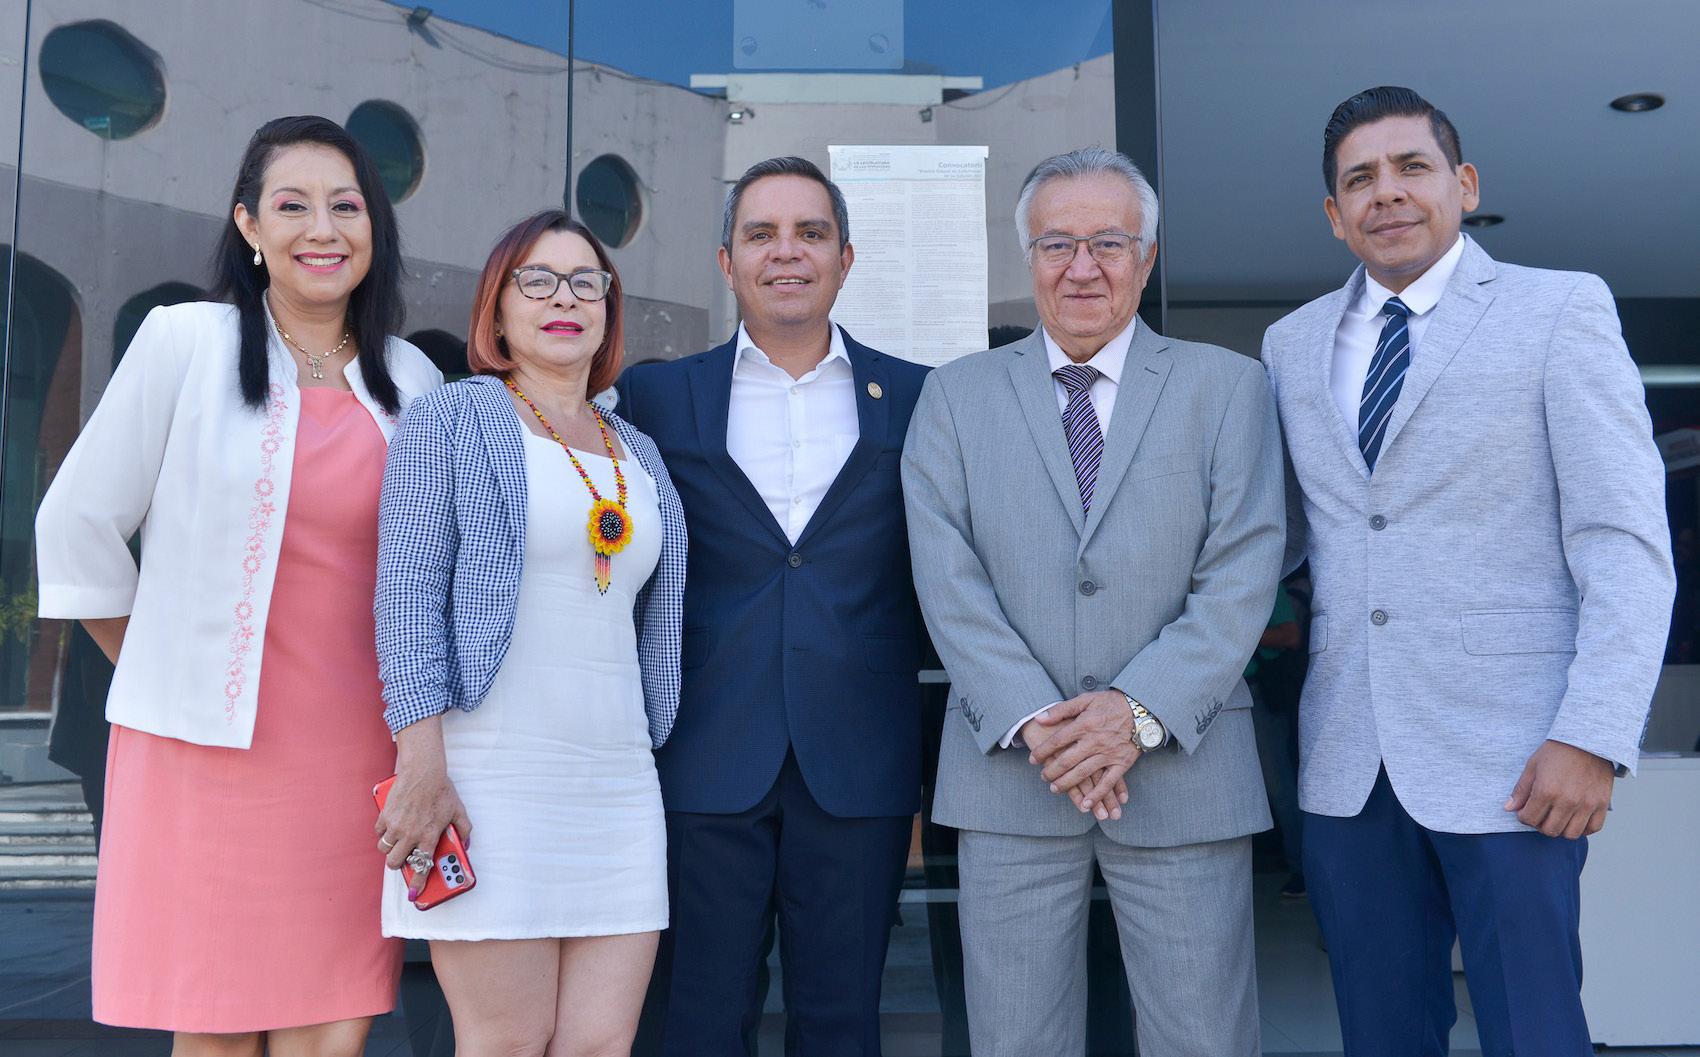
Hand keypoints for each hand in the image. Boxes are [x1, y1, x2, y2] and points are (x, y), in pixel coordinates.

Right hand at [376, 721, 472, 898]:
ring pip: (384, 849)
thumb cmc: (441, 790)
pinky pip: (379, 833)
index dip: (417, 883)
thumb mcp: (458, 811)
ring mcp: (395, 826)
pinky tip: (392, 826)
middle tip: (403, 857)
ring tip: (398, 841)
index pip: (422, 866)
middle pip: (394, 862)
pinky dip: (383, 833)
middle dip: (398, 864)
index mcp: (429, 836)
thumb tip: (465, 845)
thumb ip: (464, 830)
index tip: (415, 894)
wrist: (423, 771)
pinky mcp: (385, 816)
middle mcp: (410, 834)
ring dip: (390, 849)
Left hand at [1019, 703, 1128, 819]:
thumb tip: (1039, 719)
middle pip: (1067, 760)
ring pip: (1083, 773)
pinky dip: (1097, 794)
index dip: (1042, 752)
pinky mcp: (1121, 763)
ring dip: (1067, 783)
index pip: (1057, 741)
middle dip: (1051, 771)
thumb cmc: (1111, 703)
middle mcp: (1094, 741)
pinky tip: (1086, 804)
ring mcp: (1108, 754)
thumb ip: (1061, 710)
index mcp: (1084, 725)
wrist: (1142, 709)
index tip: (1033, 759)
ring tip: (1055, 789)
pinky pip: (1108, 782)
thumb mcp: (1085, 700)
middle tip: (1043, 777)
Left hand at [1504, 739, 1613, 838]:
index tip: (1526, 810)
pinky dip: (1583, 829)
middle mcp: (1567, 801)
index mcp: (1546, 791)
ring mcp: (1586, 804)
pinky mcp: (1602, 804)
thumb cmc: (1558, 751)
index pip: (1529, 819)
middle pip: (1549, 830)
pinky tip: (1575, 819)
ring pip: (1570, 834)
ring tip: (1557, 817)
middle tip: (1541, 814)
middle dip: (1540, 825)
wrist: (1588, 740)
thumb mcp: (1533, 766)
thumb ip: (1521, 789)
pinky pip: (1593, 828)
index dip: (1524, 817)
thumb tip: (1509, 808)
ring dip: (1561, 829)